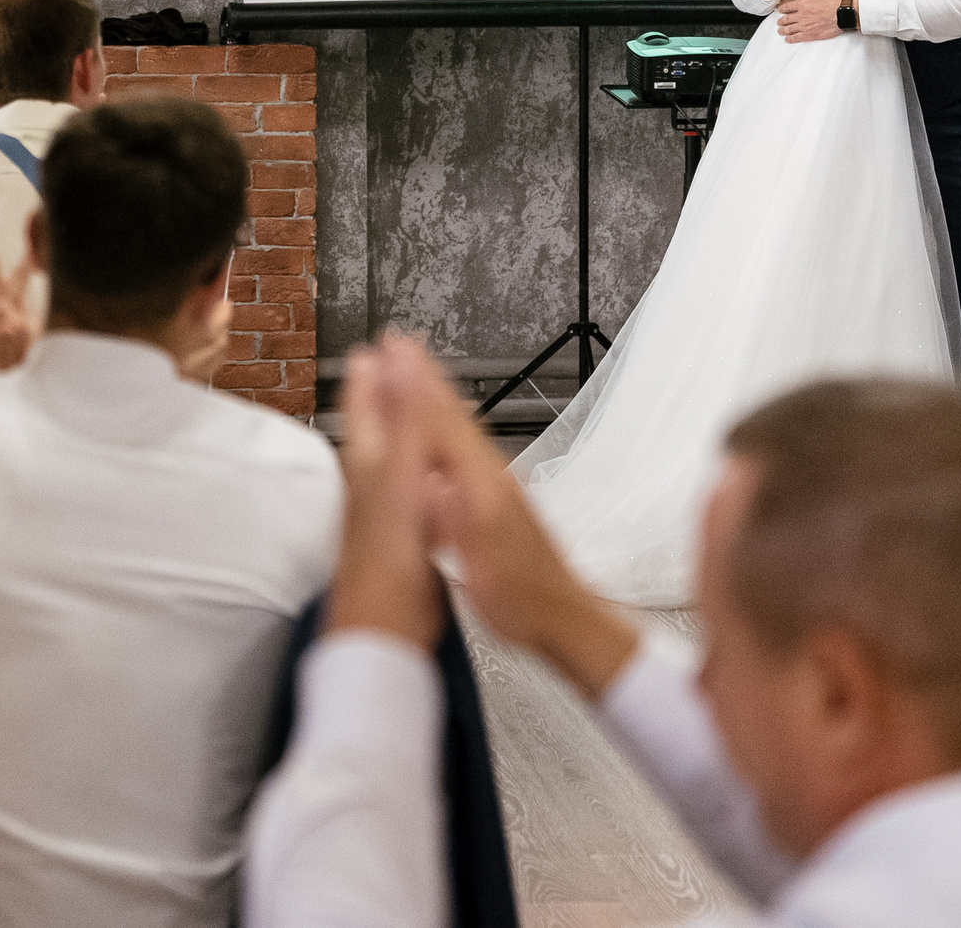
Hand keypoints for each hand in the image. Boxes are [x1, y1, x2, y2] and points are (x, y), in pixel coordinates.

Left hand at [324, 333, 446, 649]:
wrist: (379, 641)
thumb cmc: (392, 573)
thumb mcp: (404, 486)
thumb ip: (407, 425)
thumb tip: (397, 368)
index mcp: (374, 470)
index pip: (372, 410)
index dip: (377, 376)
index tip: (381, 344)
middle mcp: (368, 491)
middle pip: (372, 432)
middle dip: (376, 398)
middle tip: (377, 365)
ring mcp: (375, 520)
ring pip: (381, 463)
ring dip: (389, 433)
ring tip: (395, 411)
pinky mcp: (389, 547)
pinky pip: (396, 498)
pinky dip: (406, 476)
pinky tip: (417, 485)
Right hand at [404, 346, 638, 699]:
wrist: (567, 618)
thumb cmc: (526, 601)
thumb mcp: (484, 569)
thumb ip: (458, 524)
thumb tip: (431, 484)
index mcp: (482, 489)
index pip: (440, 425)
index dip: (413, 385)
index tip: (393, 352)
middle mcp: (492, 477)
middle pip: (451, 415)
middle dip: (422, 376)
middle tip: (398, 342)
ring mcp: (498, 485)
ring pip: (460, 427)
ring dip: (435, 394)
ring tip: (415, 369)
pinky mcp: (500, 498)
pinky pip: (466, 447)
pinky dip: (447, 425)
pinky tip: (441, 428)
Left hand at [776, 0, 849, 44]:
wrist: (842, 13)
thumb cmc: (833, 2)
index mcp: (802, 4)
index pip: (787, 7)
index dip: (782, 9)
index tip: (781, 11)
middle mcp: (801, 15)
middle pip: (786, 19)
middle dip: (781, 21)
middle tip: (779, 22)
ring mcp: (804, 26)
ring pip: (789, 29)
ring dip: (783, 30)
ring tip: (780, 31)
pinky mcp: (809, 35)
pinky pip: (796, 38)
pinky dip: (790, 39)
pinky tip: (787, 39)